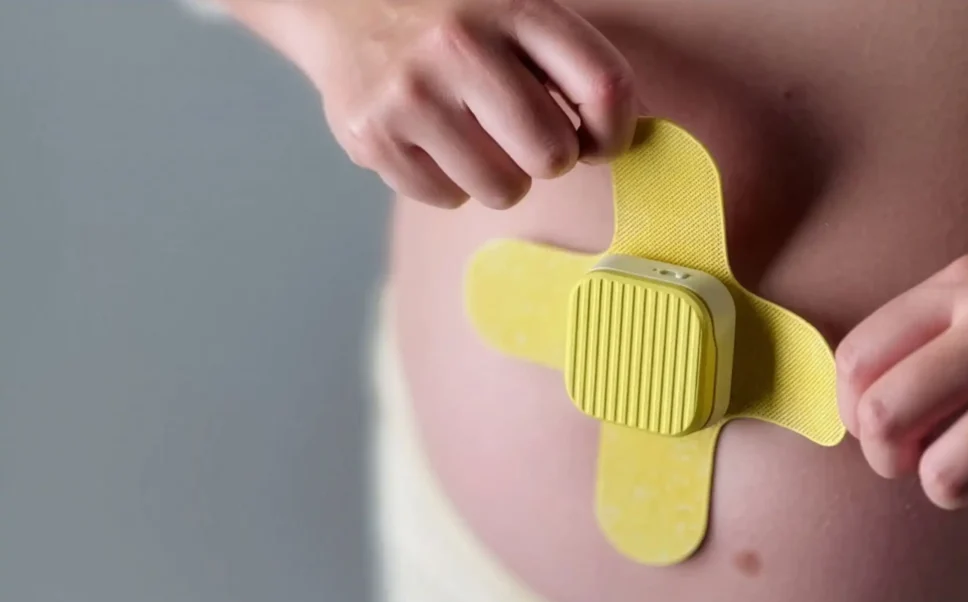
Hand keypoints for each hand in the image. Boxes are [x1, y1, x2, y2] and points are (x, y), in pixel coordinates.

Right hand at [274, 0, 636, 208]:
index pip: (605, 88)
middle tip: (521, 135)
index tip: (596, 140)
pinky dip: (447, 181)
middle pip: (553, 156)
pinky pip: (447, 198)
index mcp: (515, 6)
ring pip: (503, 189)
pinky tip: (429, 139)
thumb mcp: (513, 7)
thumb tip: (613, 136)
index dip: (613, 133)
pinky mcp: (373, 135)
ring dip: (498, 175)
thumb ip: (566, 62)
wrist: (335, 0)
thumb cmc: (447, 15)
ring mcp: (413, 94)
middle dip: (547, 158)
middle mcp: (462, 46)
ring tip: (471, 134)